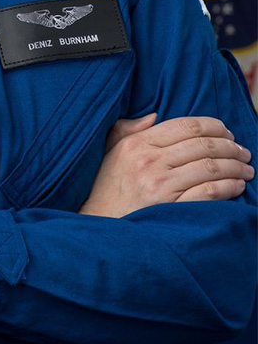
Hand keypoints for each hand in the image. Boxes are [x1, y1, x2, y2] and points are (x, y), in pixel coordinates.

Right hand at [80, 114, 253, 217]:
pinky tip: (238, 185)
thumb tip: (154, 116)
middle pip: (202, 144)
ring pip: (209, 167)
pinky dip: (228, 186)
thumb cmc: (107, 190)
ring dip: (235, 166)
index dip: (213, 125)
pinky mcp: (170, 208)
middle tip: (243, 150)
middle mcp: (149, 161)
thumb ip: (128, 129)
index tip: (227, 131)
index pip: (184, 125)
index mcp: (137, 144)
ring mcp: (160, 185)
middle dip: (230, 145)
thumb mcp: (111, 153)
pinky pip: (208, 192)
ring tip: (246, 168)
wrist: (100, 227)